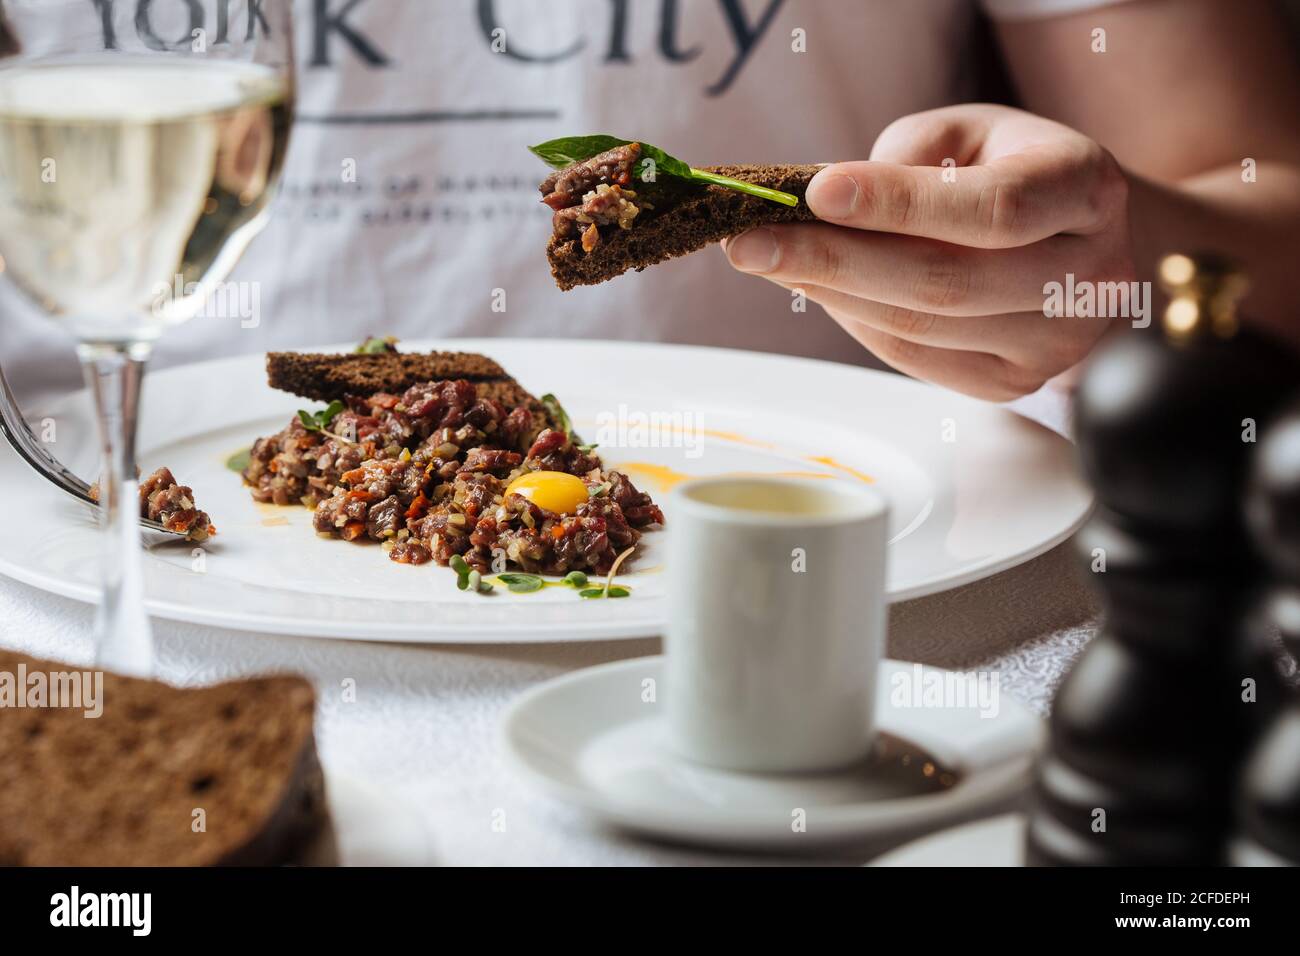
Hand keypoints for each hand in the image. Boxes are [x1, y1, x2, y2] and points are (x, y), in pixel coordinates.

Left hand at [724, 104, 1134, 400]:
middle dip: (832, 260)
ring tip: (771, 259)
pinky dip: (856, 321)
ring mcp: (1053, 343)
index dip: (899, 203)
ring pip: (920, 326)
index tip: (815, 192)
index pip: (991, 208)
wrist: (1090, 244)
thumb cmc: (1019, 174)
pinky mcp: (1012, 383)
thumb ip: (911, 154)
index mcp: (1087, 192)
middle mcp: (1085, 277)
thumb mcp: (979, 131)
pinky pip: (914, 357)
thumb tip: (829, 205)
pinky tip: (822, 289)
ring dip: (831, 292)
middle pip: (945, 282)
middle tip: (750, 241)